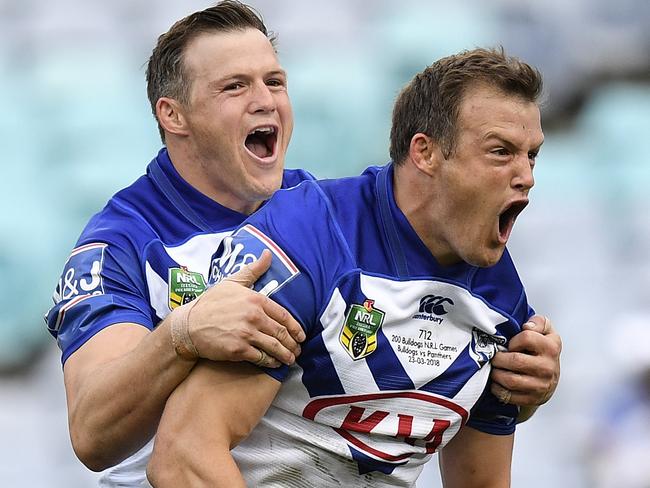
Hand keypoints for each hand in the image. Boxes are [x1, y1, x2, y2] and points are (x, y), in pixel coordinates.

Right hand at [187, 250, 304, 366]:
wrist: (188, 325)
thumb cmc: (211, 303)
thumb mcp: (232, 282)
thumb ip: (253, 270)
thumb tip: (268, 253)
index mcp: (256, 300)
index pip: (283, 315)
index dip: (295, 328)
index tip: (301, 335)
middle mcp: (254, 316)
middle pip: (282, 333)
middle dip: (293, 344)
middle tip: (297, 350)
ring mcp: (247, 334)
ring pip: (274, 347)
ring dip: (286, 355)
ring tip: (290, 359)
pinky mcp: (239, 349)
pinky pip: (261, 358)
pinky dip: (271, 362)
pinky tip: (274, 363)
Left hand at [490, 315, 560, 406]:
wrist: (549, 377)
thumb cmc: (542, 350)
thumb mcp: (546, 331)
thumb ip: (538, 322)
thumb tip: (527, 326)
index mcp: (551, 347)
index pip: (526, 337)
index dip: (513, 340)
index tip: (510, 344)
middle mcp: (548, 367)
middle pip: (515, 360)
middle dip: (499, 358)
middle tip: (495, 357)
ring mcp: (541, 385)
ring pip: (510, 380)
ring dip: (496, 374)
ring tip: (494, 369)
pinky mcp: (532, 399)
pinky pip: (508, 395)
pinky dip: (497, 389)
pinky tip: (496, 382)